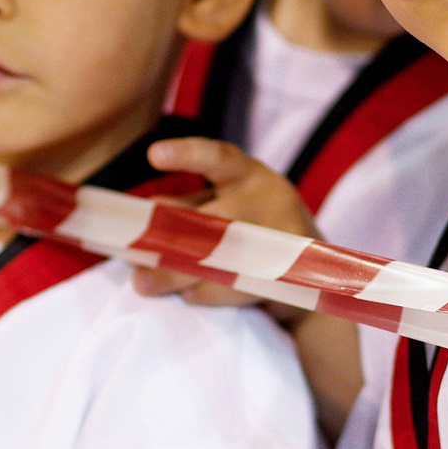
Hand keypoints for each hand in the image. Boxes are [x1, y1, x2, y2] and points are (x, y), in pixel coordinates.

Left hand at [132, 139, 320, 306]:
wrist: (316, 277)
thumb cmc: (258, 235)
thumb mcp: (227, 211)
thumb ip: (189, 210)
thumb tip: (145, 215)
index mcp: (250, 175)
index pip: (218, 157)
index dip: (186, 154)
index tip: (153, 155)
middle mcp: (271, 197)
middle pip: (211, 219)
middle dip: (165, 242)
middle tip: (130, 258)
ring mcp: (285, 235)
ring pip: (221, 255)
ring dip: (178, 273)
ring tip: (149, 284)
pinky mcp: (292, 273)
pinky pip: (236, 285)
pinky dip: (207, 293)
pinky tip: (190, 295)